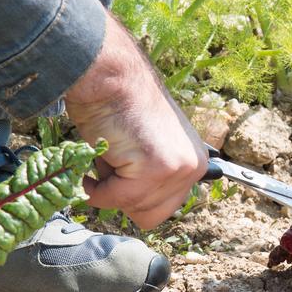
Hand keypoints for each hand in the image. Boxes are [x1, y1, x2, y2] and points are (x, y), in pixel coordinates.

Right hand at [65, 12, 207, 228]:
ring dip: (109, 186)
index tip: (123, 171)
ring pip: (133, 208)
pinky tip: (97, 159)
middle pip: (153, 215)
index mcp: (195, 161)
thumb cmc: (118, 104)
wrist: (108, 75)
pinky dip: (96, 187)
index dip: (136, 195)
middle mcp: (194, 166)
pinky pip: (116, 199)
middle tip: (115, 160)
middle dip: (125, 195)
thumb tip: (143, 206)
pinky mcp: (157, 169)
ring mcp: (178, 169)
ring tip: (110, 151)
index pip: (166, 207)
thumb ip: (154, 173)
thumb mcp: (148, 145)